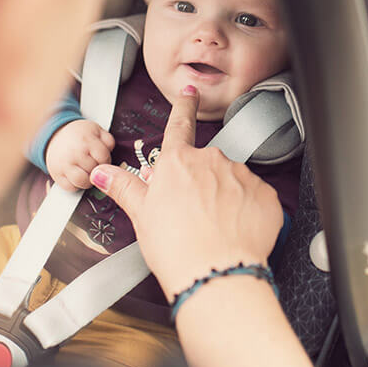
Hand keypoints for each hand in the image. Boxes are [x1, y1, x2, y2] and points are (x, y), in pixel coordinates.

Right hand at [45, 119, 114, 190]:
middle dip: (98, 170)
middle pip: (95, 171)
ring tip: (88, 172)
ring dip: (89, 180)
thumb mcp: (97, 131)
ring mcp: (64, 164)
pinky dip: (76, 185)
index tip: (103, 160)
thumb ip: (108, 140)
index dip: (106, 161)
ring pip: (83, 182)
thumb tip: (112, 151)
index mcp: (87, 140)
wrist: (55, 136)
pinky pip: (71, 188)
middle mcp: (75, 152)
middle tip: (94, 165)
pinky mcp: (56, 174)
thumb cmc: (79, 136)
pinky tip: (78, 176)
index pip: (104, 158)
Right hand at [89, 85, 282, 300]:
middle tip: (191, 213)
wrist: (216, 274)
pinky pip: (254, 197)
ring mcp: (241, 175)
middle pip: (205, 164)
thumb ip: (124, 187)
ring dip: (224, 196)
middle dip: (200, 182)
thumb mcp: (141, 215)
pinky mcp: (265, 194)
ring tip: (214, 227)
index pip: (180, 124)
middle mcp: (212, 160)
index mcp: (178, 162)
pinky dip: (246, 211)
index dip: (184, 106)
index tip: (190, 93)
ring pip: (231, 180)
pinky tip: (235, 230)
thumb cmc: (175, 248)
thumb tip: (102, 172)